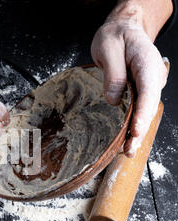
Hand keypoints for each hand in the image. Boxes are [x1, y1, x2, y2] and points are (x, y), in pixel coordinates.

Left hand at [91, 20, 168, 156]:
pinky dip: (133, 125)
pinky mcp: (139, 91)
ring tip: (127, 151)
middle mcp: (152, 77)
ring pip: (144, 112)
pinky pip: (138, 110)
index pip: (148, 91)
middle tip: (128, 149)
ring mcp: (147, 85)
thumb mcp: (108, 47)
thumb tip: (114, 99)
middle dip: (139, 130)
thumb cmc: (115, 36)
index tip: (135, 131)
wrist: (122, 30)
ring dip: (137, 133)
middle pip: (148, 107)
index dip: (142, 113)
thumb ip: (113, 73)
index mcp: (147, 63)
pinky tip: (127, 140)